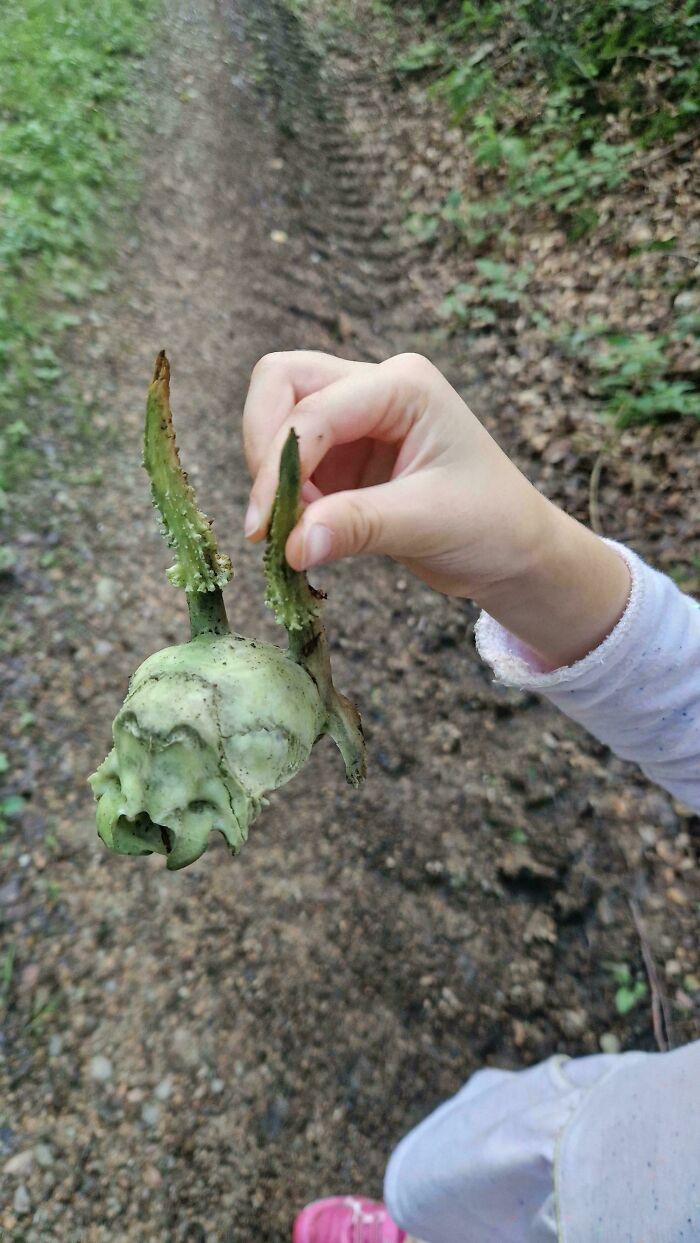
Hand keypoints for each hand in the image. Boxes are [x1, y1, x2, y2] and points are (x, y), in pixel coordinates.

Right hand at [242, 350, 629, 668]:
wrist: (514, 551)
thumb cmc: (491, 524)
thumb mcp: (427, 522)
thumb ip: (357, 526)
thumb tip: (291, 545)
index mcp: (404, 386)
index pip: (313, 407)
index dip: (279, 464)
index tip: (266, 528)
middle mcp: (376, 387)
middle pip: (281, 382)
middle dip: (262, 446)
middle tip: (265, 517)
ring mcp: (357, 416)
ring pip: (277, 416)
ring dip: (270, 474)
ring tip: (293, 532)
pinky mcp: (345, 452)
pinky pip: (290, 458)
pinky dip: (284, 494)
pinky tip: (305, 532)